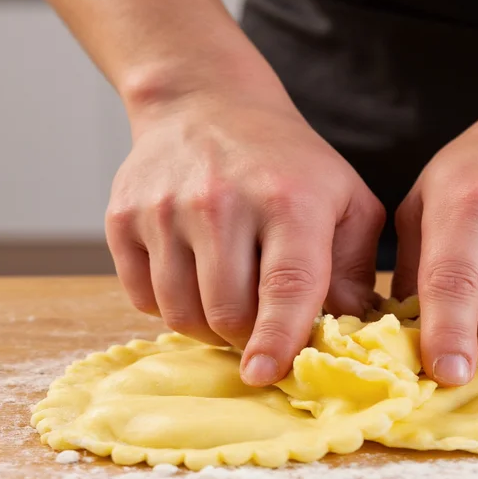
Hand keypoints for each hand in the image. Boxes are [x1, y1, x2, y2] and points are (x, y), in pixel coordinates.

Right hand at [106, 94, 384, 385]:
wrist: (206, 103)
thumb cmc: (287, 164)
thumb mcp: (345, 201)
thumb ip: (354, 269)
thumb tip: (348, 333)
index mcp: (289, 201)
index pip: (286, 286)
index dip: (279, 339)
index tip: (266, 375)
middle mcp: (221, 202)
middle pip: (228, 312)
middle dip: (248, 338)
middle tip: (262, 328)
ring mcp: (164, 210)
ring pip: (180, 313)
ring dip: (208, 328)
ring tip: (230, 303)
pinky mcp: (123, 218)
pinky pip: (142, 297)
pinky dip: (170, 306)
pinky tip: (193, 279)